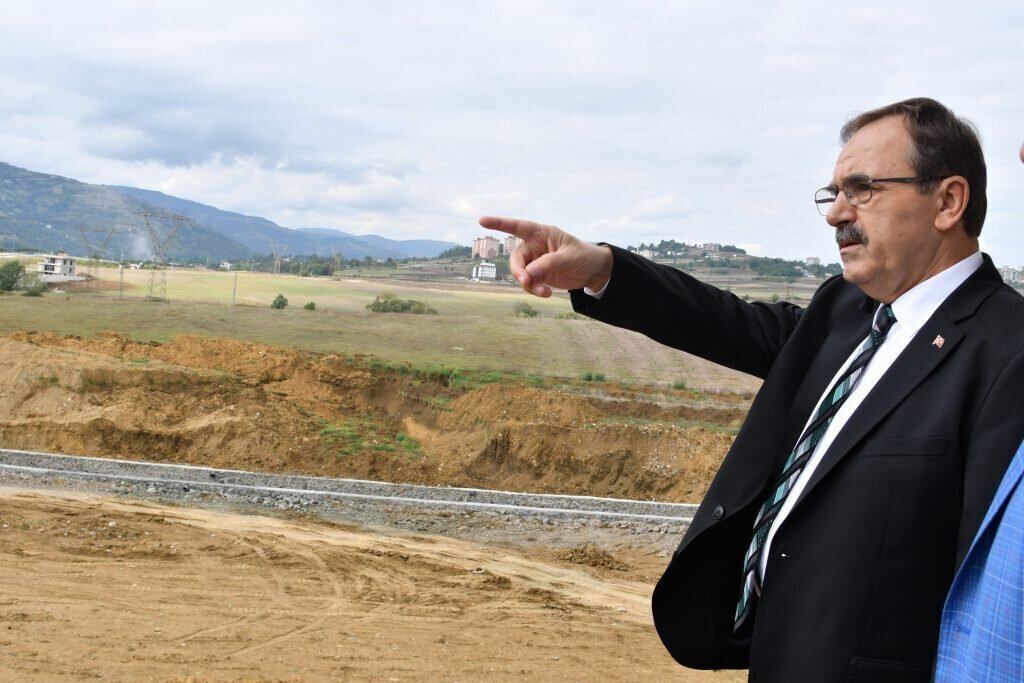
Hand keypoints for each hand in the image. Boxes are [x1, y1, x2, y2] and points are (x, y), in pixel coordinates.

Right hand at [478, 216, 612, 297]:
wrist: (593, 271)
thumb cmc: (583, 256)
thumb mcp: (568, 257)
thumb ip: (548, 263)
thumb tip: (528, 273)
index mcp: (541, 233)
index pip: (518, 226)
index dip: (499, 223)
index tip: (482, 221)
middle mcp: (534, 246)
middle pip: (516, 258)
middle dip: (518, 271)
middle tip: (526, 282)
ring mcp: (535, 261)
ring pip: (520, 273)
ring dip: (528, 284)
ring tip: (544, 292)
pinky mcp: (538, 275)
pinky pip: (528, 283)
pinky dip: (534, 289)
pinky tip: (546, 293)